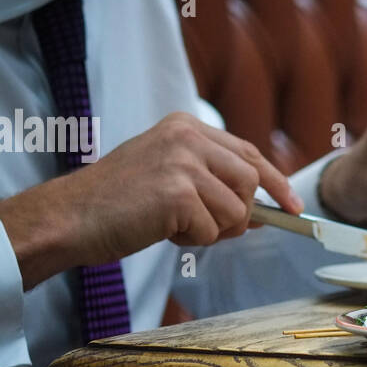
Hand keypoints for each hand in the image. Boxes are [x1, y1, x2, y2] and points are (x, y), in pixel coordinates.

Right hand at [0, 112, 301, 289]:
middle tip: (211, 229)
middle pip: (250, 182)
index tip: (294, 207)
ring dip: (211, 230)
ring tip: (174, 225)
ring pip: (236, 210)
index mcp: (185, 126)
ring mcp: (183, 162)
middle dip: (240, 214)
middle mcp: (187, 136)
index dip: (276, 182)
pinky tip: (162, 231)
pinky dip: (192, 240)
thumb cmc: (114, 204)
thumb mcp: (166, 176)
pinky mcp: (178, 192)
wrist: (71, 217)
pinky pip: (212, 230)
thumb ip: (210, 181)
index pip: (249, 153)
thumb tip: (259, 210)